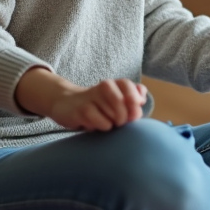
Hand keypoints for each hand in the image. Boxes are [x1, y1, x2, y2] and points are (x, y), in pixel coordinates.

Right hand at [16, 67, 146, 131]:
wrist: (66, 103)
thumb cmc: (97, 104)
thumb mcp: (115, 98)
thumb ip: (133, 97)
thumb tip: (143, 99)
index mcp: (114, 83)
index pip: (129, 86)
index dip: (134, 100)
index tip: (135, 111)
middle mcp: (103, 86)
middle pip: (123, 104)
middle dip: (125, 117)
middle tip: (120, 122)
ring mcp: (91, 97)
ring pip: (113, 115)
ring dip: (113, 123)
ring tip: (106, 122)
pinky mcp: (81, 110)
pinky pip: (102, 123)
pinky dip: (103, 127)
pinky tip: (96, 125)